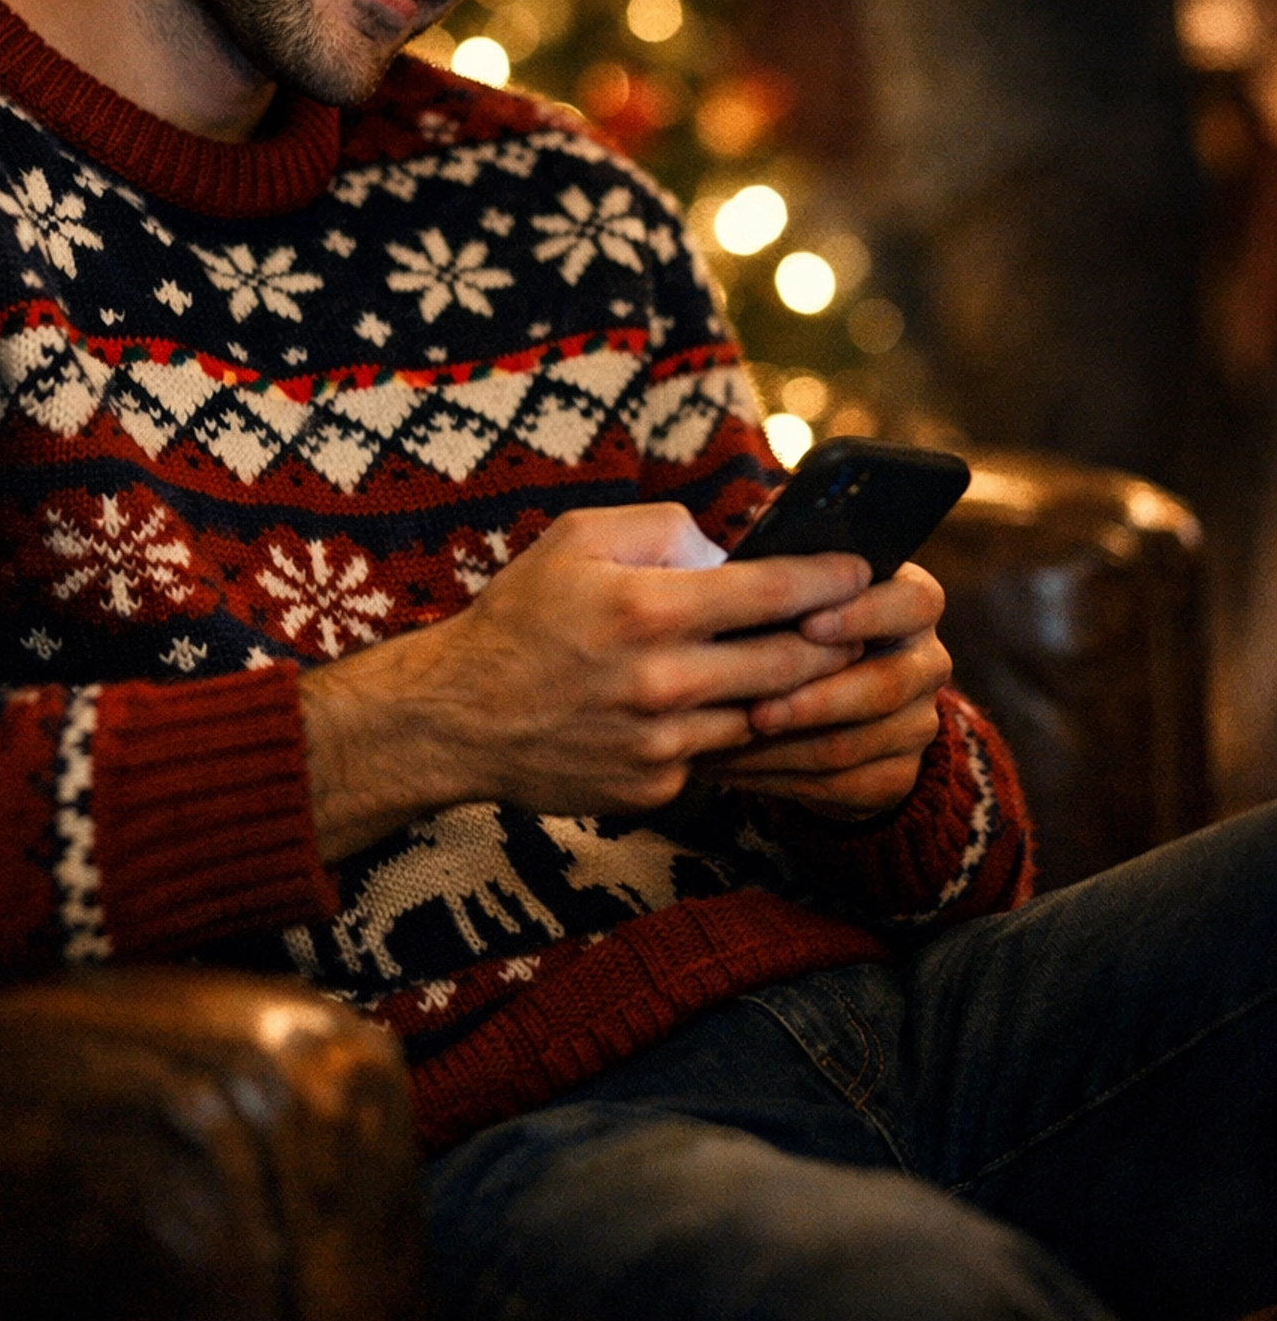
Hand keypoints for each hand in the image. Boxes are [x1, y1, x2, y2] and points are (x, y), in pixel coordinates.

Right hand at [299, 502, 874, 860]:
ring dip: (793, 693)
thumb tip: (731, 552)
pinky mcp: (654, 790)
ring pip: (764, 717)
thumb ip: (664, 530)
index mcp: (649, 609)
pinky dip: (729, 729)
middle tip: (860, 620)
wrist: (458, 718)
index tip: (862, 566)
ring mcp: (661, 746)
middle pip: (791, 665)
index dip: (830, 577)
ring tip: (811, 664)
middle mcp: (663, 682)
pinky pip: (717, 756)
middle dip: (836, 640)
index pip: (774, 593)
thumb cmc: (522, 615)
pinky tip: (729, 707)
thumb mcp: (578, 536)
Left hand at [704, 562, 949, 820]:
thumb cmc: (796, 622)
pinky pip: (839, 785)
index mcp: (912, 603)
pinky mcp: (895, 777)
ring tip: (724, 740)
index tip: (807, 623)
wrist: (825, 705)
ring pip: (853, 743)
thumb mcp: (799, 585)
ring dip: (784, 746)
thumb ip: (789, 560)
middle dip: (815, 698)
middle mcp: (927, 662)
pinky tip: (731, 766)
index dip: (863, 613)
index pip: (913, 602)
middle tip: (756, 706)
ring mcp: (917, 724)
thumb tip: (759, 519)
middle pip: (887, 685)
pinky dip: (777, 778)